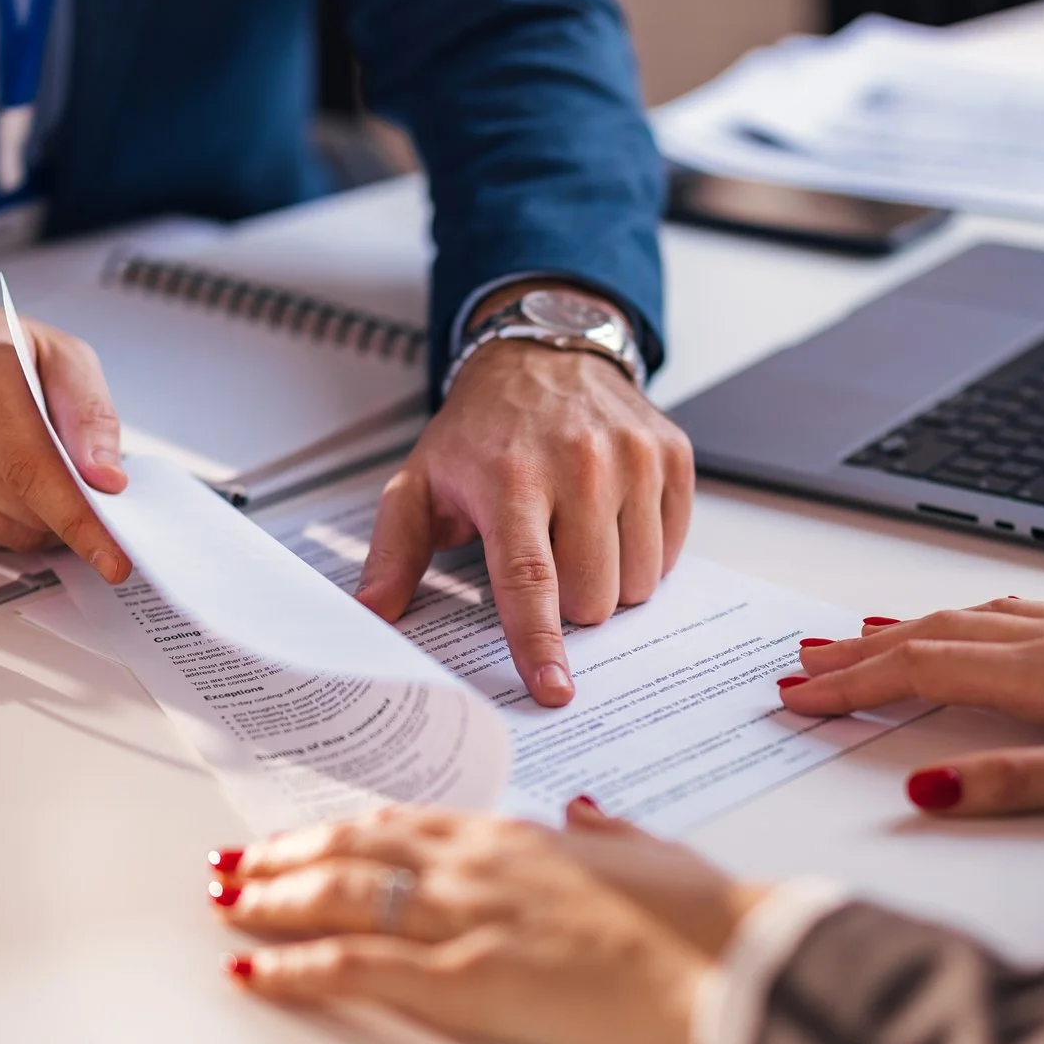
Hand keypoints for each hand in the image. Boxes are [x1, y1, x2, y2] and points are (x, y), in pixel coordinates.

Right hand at [0, 281, 131, 579]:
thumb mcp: (58, 353)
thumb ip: (91, 413)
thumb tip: (107, 478)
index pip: (31, 468)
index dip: (78, 518)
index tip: (113, 554)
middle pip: (25, 508)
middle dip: (73, 513)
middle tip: (96, 493)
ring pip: (10, 533)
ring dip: (45, 520)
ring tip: (45, 474)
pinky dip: (14, 522)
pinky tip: (8, 483)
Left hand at [210, 800, 765, 1043]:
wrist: (730, 967)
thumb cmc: (704, 922)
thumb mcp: (652, 856)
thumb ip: (608, 835)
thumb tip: (587, 816)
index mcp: (520, 838)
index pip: (403, 825)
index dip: (342, 832)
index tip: (302, 838)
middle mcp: (479, 867)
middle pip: (355, 852)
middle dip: (284, 860)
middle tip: (233, 867)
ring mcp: (467, 920)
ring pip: (340, 899)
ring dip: (272, 902)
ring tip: (226, 906)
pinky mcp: (467, 980)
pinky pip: (358, 969)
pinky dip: (296, 969)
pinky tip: (255, 971)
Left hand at [354, 294, 694, 708]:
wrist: (543, 354)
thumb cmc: (480, 431)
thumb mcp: (420, 483)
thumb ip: (394, 553)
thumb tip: (371, 613)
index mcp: (511, 478)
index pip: (529, 578)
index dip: (539, 642)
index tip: (553, 689)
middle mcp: (580, 465)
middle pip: (592, 596)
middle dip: (569, 604)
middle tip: (546, 562)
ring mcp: (633, 457)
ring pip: (639, 581)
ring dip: (609, 579)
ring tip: (577, 536)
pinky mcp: (671, 455)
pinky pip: (672, 548)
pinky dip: (643, 550)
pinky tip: (612, 516)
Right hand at [780, 599, 1043, 814]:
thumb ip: (1017, 786)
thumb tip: (925, 790)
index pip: (926, 669)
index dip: (856, 683)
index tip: (799, 696)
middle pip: (938, 632)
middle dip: (862, 650)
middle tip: (799, 665)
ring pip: (977, 615)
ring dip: (909, 627)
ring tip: (857, 638)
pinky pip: (1022, 611)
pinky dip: (971, 618)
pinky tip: (974, 622)